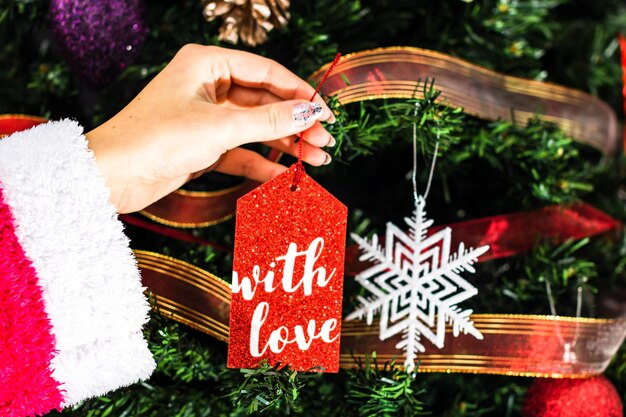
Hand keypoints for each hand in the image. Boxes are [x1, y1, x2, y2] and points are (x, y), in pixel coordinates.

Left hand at [86, 44, 335, 213]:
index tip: (326, 112)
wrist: (112, 177)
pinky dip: (262, 163)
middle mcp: (207, 86)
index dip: (300, 92)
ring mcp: (205, 117)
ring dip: (285, 144)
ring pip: (255, 127)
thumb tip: (310, 113)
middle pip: (264, 101)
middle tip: (326, 141)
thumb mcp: (220, 126)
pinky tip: (285, 175)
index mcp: (206, 64)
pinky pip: (240, 151)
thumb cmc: (156, 139)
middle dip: (296, 122)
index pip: (267, 72)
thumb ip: (269, 120)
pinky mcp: (202, 145)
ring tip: (317, 159)